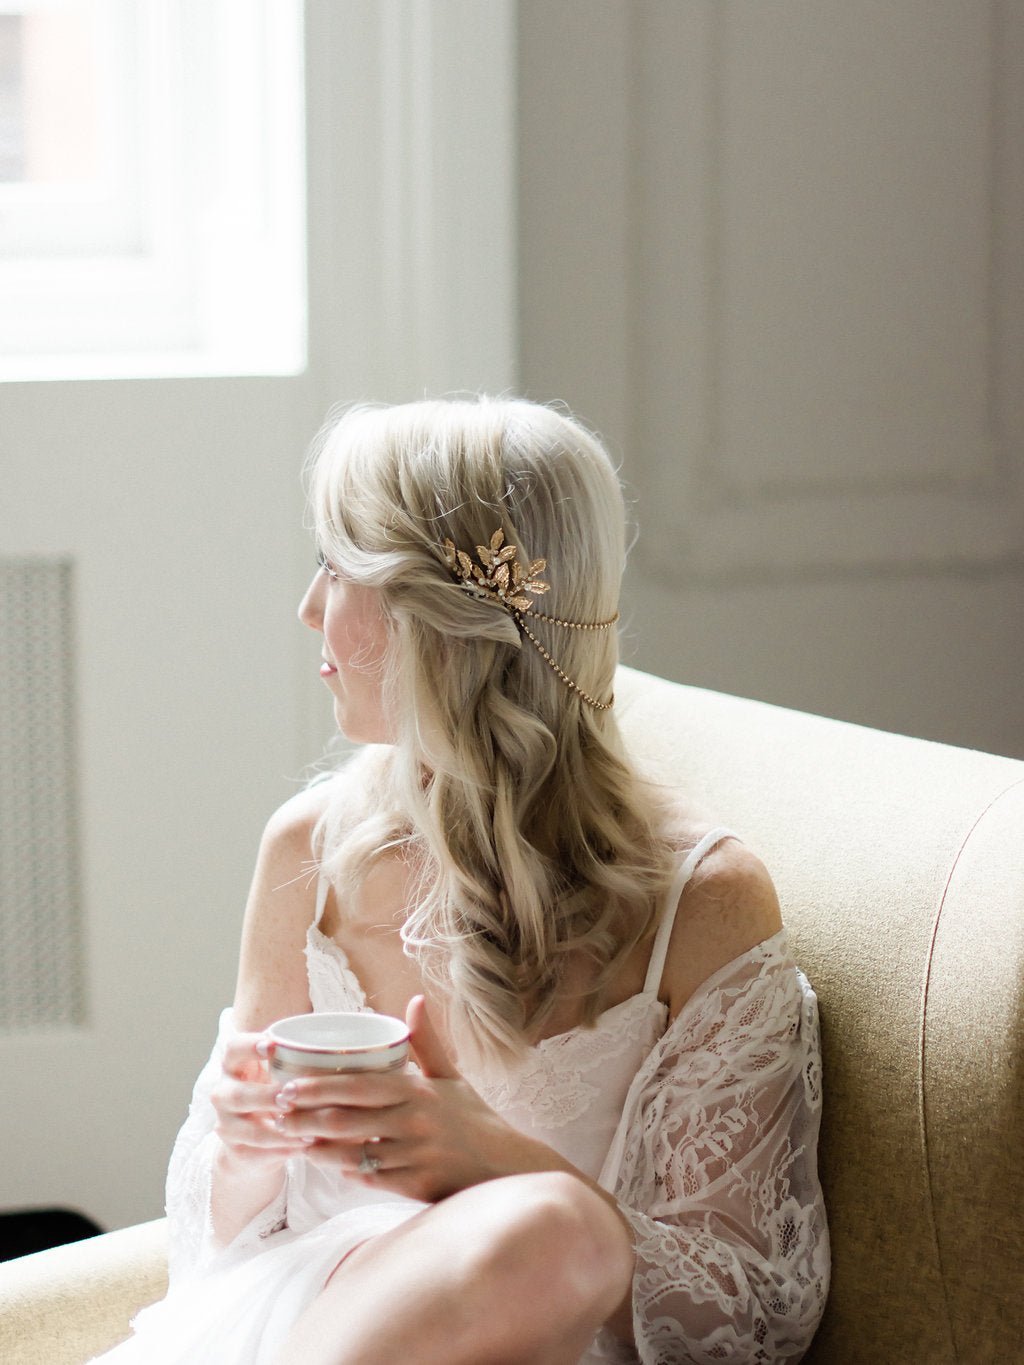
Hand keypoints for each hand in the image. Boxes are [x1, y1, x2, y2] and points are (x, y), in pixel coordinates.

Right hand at [210, 1032, 314, 1174]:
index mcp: (234, 1064)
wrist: (252, 1135)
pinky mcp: (238, 1150)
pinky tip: (306, 1147)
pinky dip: (285, 1151)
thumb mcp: (277, 1068)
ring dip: (279, 1131)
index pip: (233, 1049)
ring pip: (249, 1130)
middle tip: (290, 1096)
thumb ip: (295, 1052)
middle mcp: (224, 1093)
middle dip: (265, 1096)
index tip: (272, 1045)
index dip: (249, 1046)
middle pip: (237, 1094)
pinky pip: (260, 1153)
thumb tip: (331, 1032)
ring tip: (309, 1131)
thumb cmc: (274, 1087)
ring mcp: (228, 1125)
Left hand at [271, 996, 536, 1201]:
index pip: (358, 1086)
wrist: (506, 1165)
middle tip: (276, 1113)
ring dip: (317, 1148)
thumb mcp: (451, 1077)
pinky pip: (369, 1180)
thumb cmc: (474, 1119)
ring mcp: (414, 1156)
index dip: (319, 1086)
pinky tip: (325, 1163)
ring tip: (291, 1139)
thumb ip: (426, 1042)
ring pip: (351, 1153)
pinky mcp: (415, 1186)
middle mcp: (414, 1122)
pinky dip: (344, 1171)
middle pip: (346, 1120)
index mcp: (418, 1091)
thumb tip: (415, 999)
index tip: (288, 1085)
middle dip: (305, 1117)